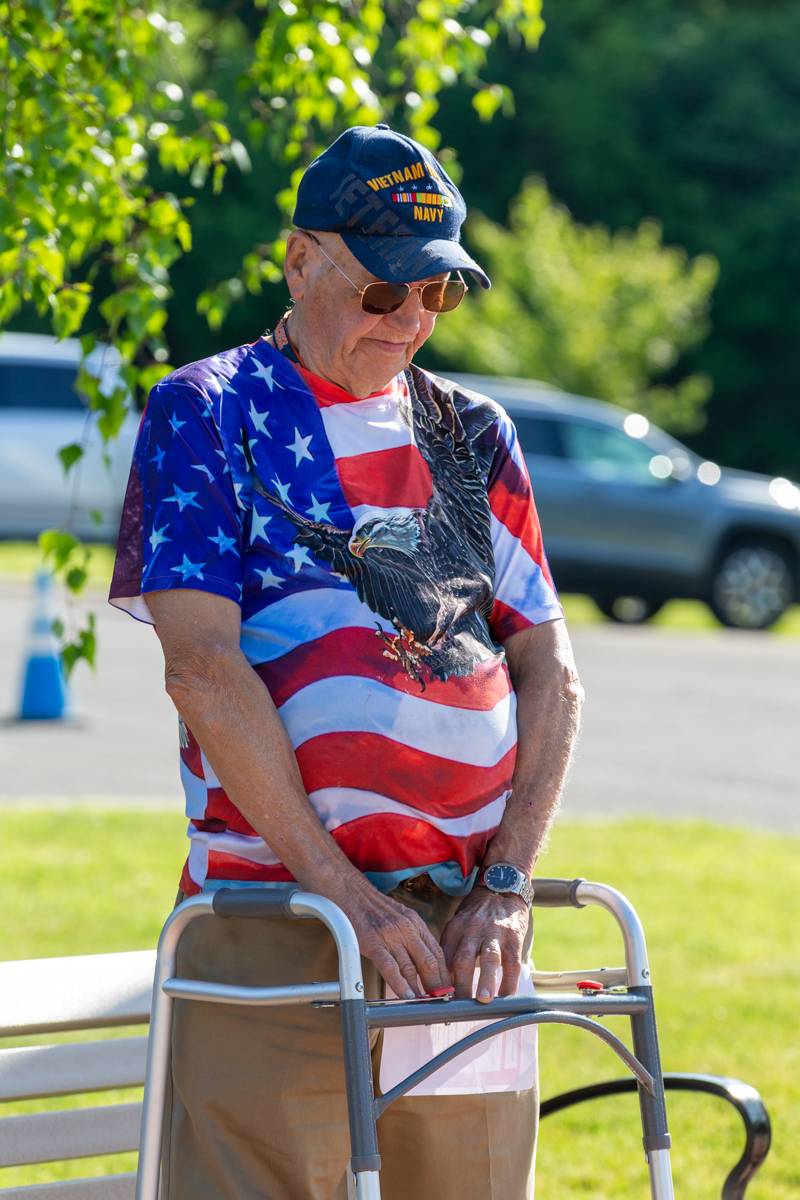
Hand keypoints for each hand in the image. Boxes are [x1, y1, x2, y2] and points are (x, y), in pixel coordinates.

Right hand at [327, 879, 451, 999]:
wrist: (350, 893)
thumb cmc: (374, 908)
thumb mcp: (401, 916)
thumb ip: (413, 936)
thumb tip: (424, 962)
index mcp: (416, 923)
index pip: (437, 952)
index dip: (445, 974)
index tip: (449, 989)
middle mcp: (407, 928)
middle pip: (429, 962)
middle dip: (438, 985)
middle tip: (442, 1003)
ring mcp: (391, 935)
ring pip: (411, 967)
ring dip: (421, 989)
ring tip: (427, 1005)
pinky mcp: (373, 942)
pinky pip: (390, 967)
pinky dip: (400, 985)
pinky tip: (407, 996)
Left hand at [441, 888, 529, 1002]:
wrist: (502, 888)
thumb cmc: (477, 915)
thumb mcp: (458, 926)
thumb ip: (451, 950)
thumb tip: (442, 982)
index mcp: (455, 929)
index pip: (444, 958)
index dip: (440, 981)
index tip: (437, 1003)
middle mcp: (473, 930)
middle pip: (463, 959)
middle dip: (460, 985)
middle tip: (458, 1008)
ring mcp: (494, 933)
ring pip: (489, 958)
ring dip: (485, 980)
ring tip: (483, 1000)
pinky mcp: (513, 937)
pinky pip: (512, 962)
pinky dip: (509, 980)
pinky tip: (507, 996)